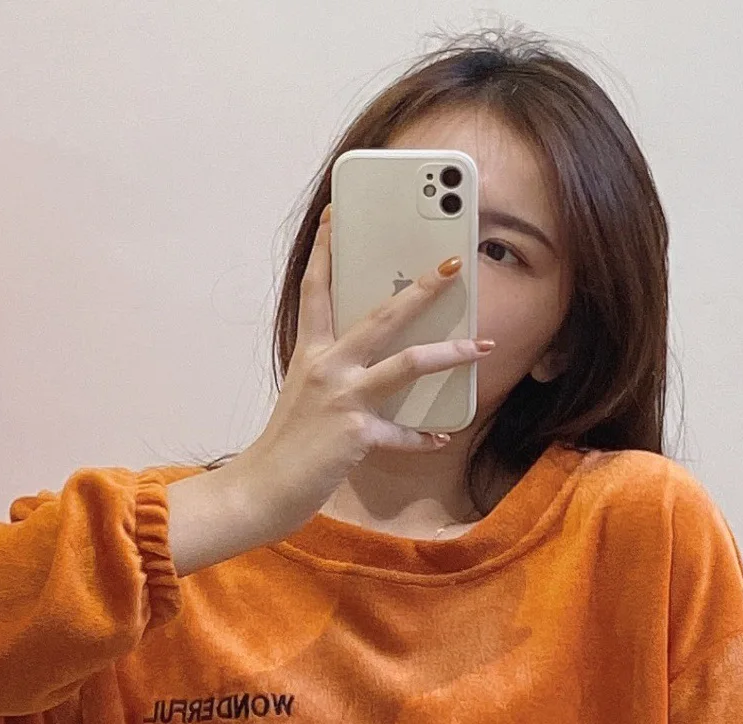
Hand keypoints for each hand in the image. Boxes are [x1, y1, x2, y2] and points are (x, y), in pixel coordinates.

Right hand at [178, 206, 490, 559]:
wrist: (261, 489)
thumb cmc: (286, 445)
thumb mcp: (304, 395)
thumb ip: (331, 371)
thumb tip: (368, 360)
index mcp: (310, 352)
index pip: (316, 289)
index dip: (327, 249)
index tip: (338, 214)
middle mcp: (326, 366)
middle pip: (381, 314)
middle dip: (421, 287)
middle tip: (454, 264)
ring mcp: (342, 397)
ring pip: (406, 363)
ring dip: (449, 353)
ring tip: (481, 346)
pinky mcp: (356, 433)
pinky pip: (401, 432)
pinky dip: (422, 436)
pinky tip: (442, 436)